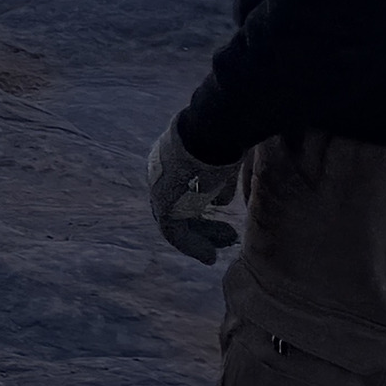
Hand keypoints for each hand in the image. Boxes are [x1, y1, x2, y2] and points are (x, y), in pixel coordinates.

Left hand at [146, 118, 242, 264]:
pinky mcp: (164, 205)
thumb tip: (223, 199)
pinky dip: (192, 246)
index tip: (222, 210)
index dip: (203, 200)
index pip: (182, 184)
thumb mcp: (224, 156)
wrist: (214, 129)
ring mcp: (159, 188)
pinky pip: (174, 233)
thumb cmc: (226, 134)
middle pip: (180, 204)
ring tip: (219, 249)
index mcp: (170, 154)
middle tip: (226, 237)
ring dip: (201, 237)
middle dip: (202, 224)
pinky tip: (208, 257)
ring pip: (178, 221)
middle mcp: (160, 170)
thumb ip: (220, 178)